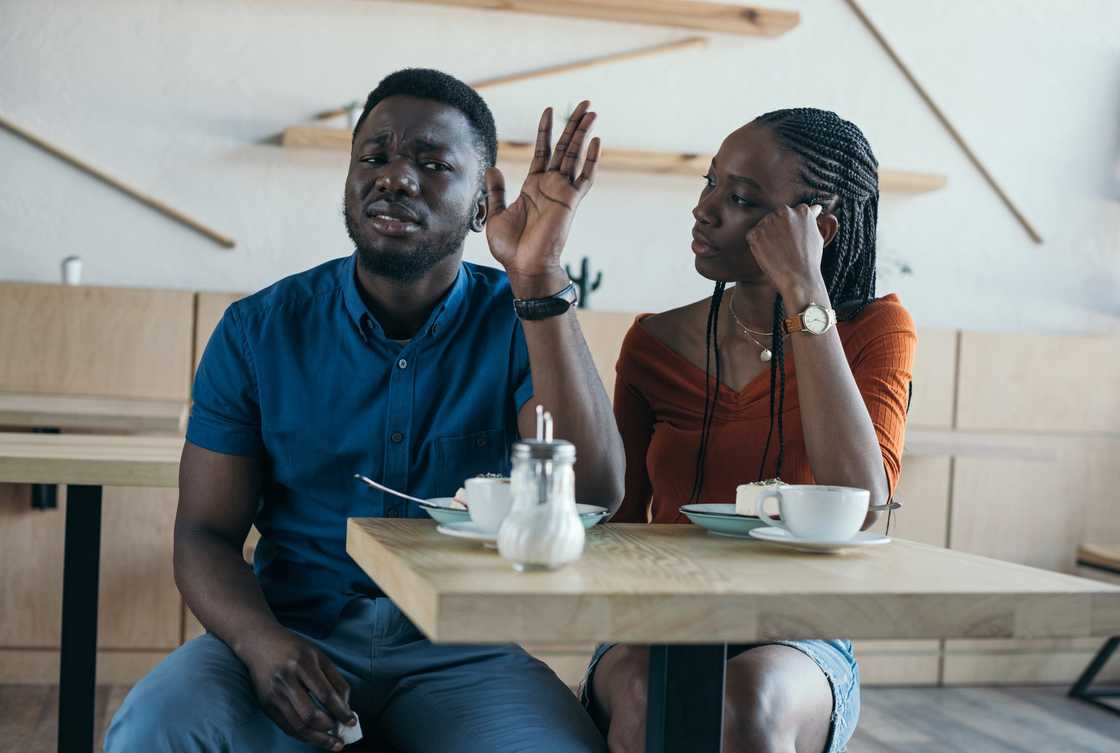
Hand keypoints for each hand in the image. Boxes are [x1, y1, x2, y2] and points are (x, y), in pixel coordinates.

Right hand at [241, 627, 354, 750]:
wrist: (258, 641)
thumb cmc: (294, 649)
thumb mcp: (319, 656)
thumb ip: (334, 680)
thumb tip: (346, 707)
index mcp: (303, 663)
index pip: (325, 694)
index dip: (341, 711)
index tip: (352, 722)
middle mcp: (286, 679)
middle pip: (310, 714)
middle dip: (329, 729)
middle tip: (342, 736)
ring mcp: (273, 693)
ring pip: (297, 725)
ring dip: (317, 738)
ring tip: (332, 744)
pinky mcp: (265, 704)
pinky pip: (286, 726)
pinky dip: (302, 735)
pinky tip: (314, 738)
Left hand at [485, 100, 599, 297]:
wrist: (523, 267)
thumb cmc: (510, 247)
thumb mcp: (495, 215)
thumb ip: (496, 192)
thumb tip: (492, 168)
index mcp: (533, 186)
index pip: (543, 151)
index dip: (546, 131)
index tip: (549, 110)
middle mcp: (550, 185)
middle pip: (565, 148)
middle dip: (573, 124)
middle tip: (584, 104)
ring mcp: (562, 192)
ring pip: (575, 155)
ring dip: (583, 133)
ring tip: (592, 111)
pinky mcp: (570, 202)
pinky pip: (585, 178)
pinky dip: (591, 160)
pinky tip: (597, 141)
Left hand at [745, 204, 829, 302]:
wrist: (798, 278)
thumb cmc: (810, 261)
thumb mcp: (817, 236)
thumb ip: (812, 220)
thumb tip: (816, 208)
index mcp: (802, 211)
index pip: (793, 214)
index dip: (791, 228)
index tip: (792, 239)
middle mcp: (785, 212)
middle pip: (777, 217)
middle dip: (778, 229)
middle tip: (783, 247)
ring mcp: (769, 222)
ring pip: (764, 225)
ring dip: (767, 236)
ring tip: (776, 252)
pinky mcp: (755, 233)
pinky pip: (753, 235)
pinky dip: (757, 244)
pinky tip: (768, 254)